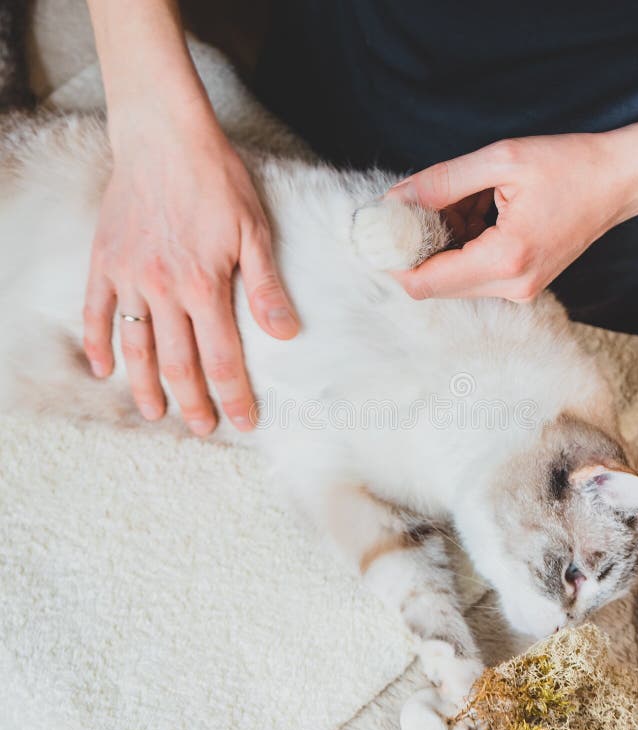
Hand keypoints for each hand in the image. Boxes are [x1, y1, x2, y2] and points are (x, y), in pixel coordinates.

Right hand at [83, 109, 298, 434]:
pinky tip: (104, 368)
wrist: (164, 136)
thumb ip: (265, 287)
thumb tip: (285, 334)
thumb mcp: (254, 231)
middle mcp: (162, 291)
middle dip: (193, 403)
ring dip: (145, 386)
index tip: (244, 422)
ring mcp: (128, 278)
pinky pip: (95, 312)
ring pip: (135, 347)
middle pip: (177, 364)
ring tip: (153, 414)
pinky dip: (99, 343)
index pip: (222, 359)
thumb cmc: (217, 181)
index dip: (234, 396)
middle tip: (203, 428)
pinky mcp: (105, 262)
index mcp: (204, 287)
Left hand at [386, 134, 636, 301]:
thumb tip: (395, 199)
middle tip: (418, 207)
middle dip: (417, 249)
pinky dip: (462, 248)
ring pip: (453, 282)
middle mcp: (512, 287)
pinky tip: (478, 213)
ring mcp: (519, 291)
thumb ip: (442, 181)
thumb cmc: (570, 165)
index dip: (393, 262)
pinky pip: (474, 276)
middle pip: (435, 286)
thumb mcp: (501, 160)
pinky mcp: (522, 286)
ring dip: (441, 246)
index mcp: (505, 259)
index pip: (426, 283)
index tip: (378, 234)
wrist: (620, 182)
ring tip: (464, 202)